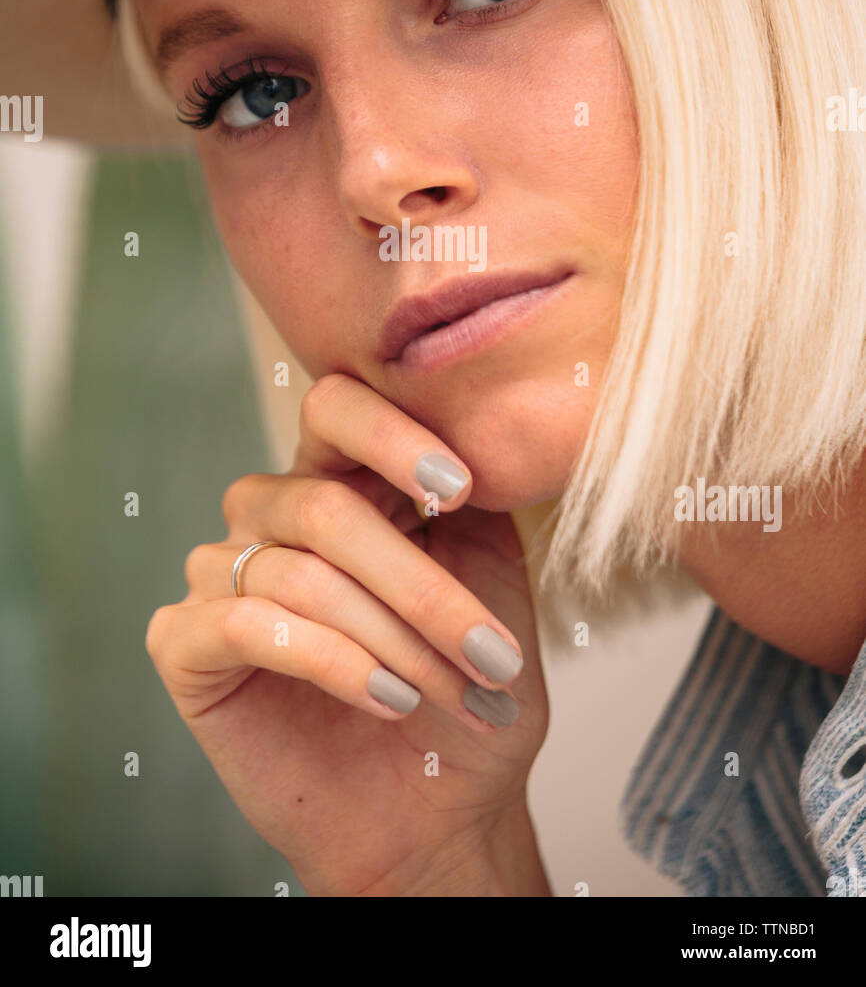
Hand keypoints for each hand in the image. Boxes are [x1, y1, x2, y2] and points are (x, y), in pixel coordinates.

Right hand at [146, 373, 550, 895]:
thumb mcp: (490, 580)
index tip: (461, 489)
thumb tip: (470, 435)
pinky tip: (386, 700)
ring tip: (450, 691)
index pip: (336, 407)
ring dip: (392, 641)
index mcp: (337, 480)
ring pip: (298, 574)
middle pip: (325, 507)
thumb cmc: (462, 693)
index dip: (391, 434)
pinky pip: (247, 626)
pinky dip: (331, 663)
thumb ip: (472, 501)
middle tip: (489, 652)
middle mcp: (268, 513)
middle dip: (420, 589)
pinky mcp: (182, 643)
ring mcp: (219, 575)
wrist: (433, 811)